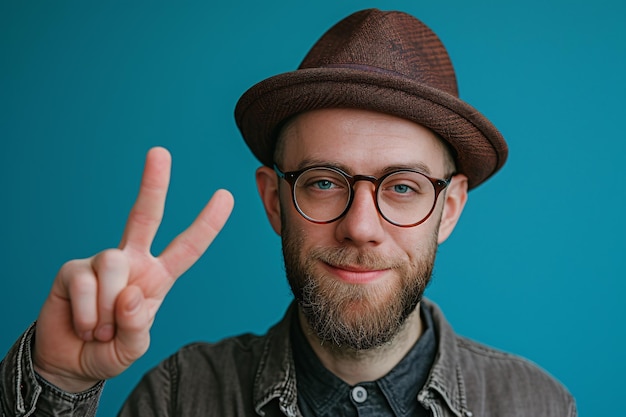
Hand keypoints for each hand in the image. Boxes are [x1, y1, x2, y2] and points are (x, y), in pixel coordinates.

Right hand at [33, 147, 233, 391]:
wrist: (71, 362)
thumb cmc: (110, 349)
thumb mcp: (133, 347)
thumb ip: (138, 326)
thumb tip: (130, 295)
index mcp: (158, 277)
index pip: (188, 248)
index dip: (207, 224)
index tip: (226, 195)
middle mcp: (132, 262)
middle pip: (144, 216)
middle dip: (152, 184)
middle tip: (160, 152)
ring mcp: (102, 263)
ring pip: (113, 264)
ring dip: (108, 308)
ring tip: (101, 330)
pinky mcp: (73, 269)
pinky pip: (85, 283)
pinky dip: (88, 314)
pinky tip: (84, 325)